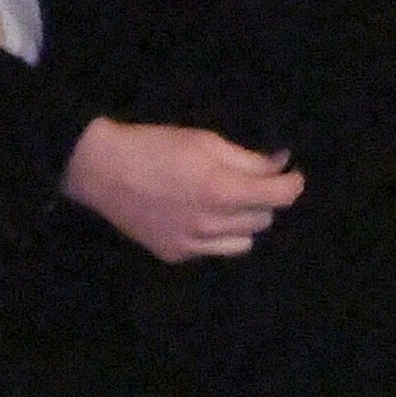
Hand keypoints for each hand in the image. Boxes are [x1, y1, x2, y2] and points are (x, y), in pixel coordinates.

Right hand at [61, 118, 302, 262]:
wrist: (103, 170)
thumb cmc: (155, 145)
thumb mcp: (204, 141)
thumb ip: (247, 159)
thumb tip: (280, 164)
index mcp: (222, 190)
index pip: (279, 197)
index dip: (292, 183)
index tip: (292, 173)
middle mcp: (213, 225)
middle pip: (263, 219)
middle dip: (263, 198)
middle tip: (248, 180)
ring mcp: (193, 245)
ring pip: (244, 242)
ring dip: (243, 221)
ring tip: (225, 201)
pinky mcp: (176, 255)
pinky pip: (214, 250)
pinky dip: (216, 235)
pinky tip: (197, 215)